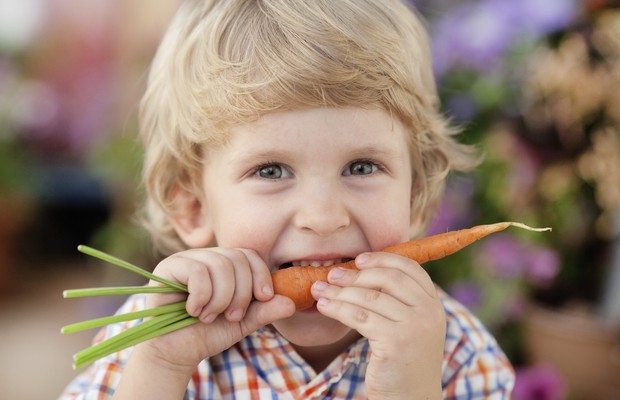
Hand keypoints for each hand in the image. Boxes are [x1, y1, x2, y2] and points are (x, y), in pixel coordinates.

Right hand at [137, 248, 295, 372]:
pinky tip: (194, 311)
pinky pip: (197, 271)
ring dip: (221, 298)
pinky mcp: (167, 268)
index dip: (260, 275)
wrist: (176, 352)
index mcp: (225, 264)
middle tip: (231, 316)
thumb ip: (265, 311)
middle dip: (241, 293)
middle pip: (237, 259)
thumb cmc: (208, 334)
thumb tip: (291, 303)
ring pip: (220, 265)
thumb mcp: (243, 323)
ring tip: (210, 317)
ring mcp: (186, 259)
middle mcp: (206, 256)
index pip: (249, 255)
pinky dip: (202, 296)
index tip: (264, 298)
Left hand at [311, 252, 444, 399]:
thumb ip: (398, 302)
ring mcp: (414, 326)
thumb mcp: (410, 328)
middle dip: (356, 274)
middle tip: (332, 275)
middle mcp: (429, 312)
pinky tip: (324, 307)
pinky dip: (338, 308)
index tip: (358, 260)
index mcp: (434, 305)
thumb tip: (363, 272)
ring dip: (339, 291)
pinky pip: (360, 316)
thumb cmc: (402, 364)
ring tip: (319, 289)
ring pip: (369, 297)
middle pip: (388, 278)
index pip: (409, 268)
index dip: (382, 259)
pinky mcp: (396, 342)